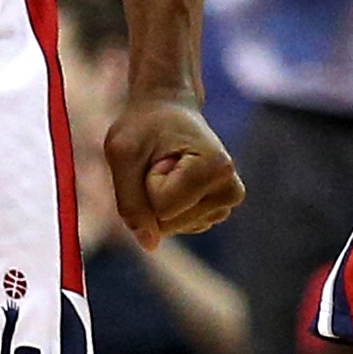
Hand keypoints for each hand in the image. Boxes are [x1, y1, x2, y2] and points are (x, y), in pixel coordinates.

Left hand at [101, 89, 242, 247]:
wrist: (166, 109)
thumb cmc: (144, 125)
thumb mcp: (122, 153)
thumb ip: (129, 201)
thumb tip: (149, 245)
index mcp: (216, 167)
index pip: (162, 207)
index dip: (147, 181)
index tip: (159, 154)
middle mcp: (230, 190)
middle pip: (167, 223)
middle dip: (151, 194)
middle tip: (160, 160)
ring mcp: (225, 205)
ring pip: (170, 229)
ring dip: (157, 201)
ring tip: (167, 167)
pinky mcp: (215, 213)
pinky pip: (175, 228)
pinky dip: (164, 208)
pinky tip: (174, 180)